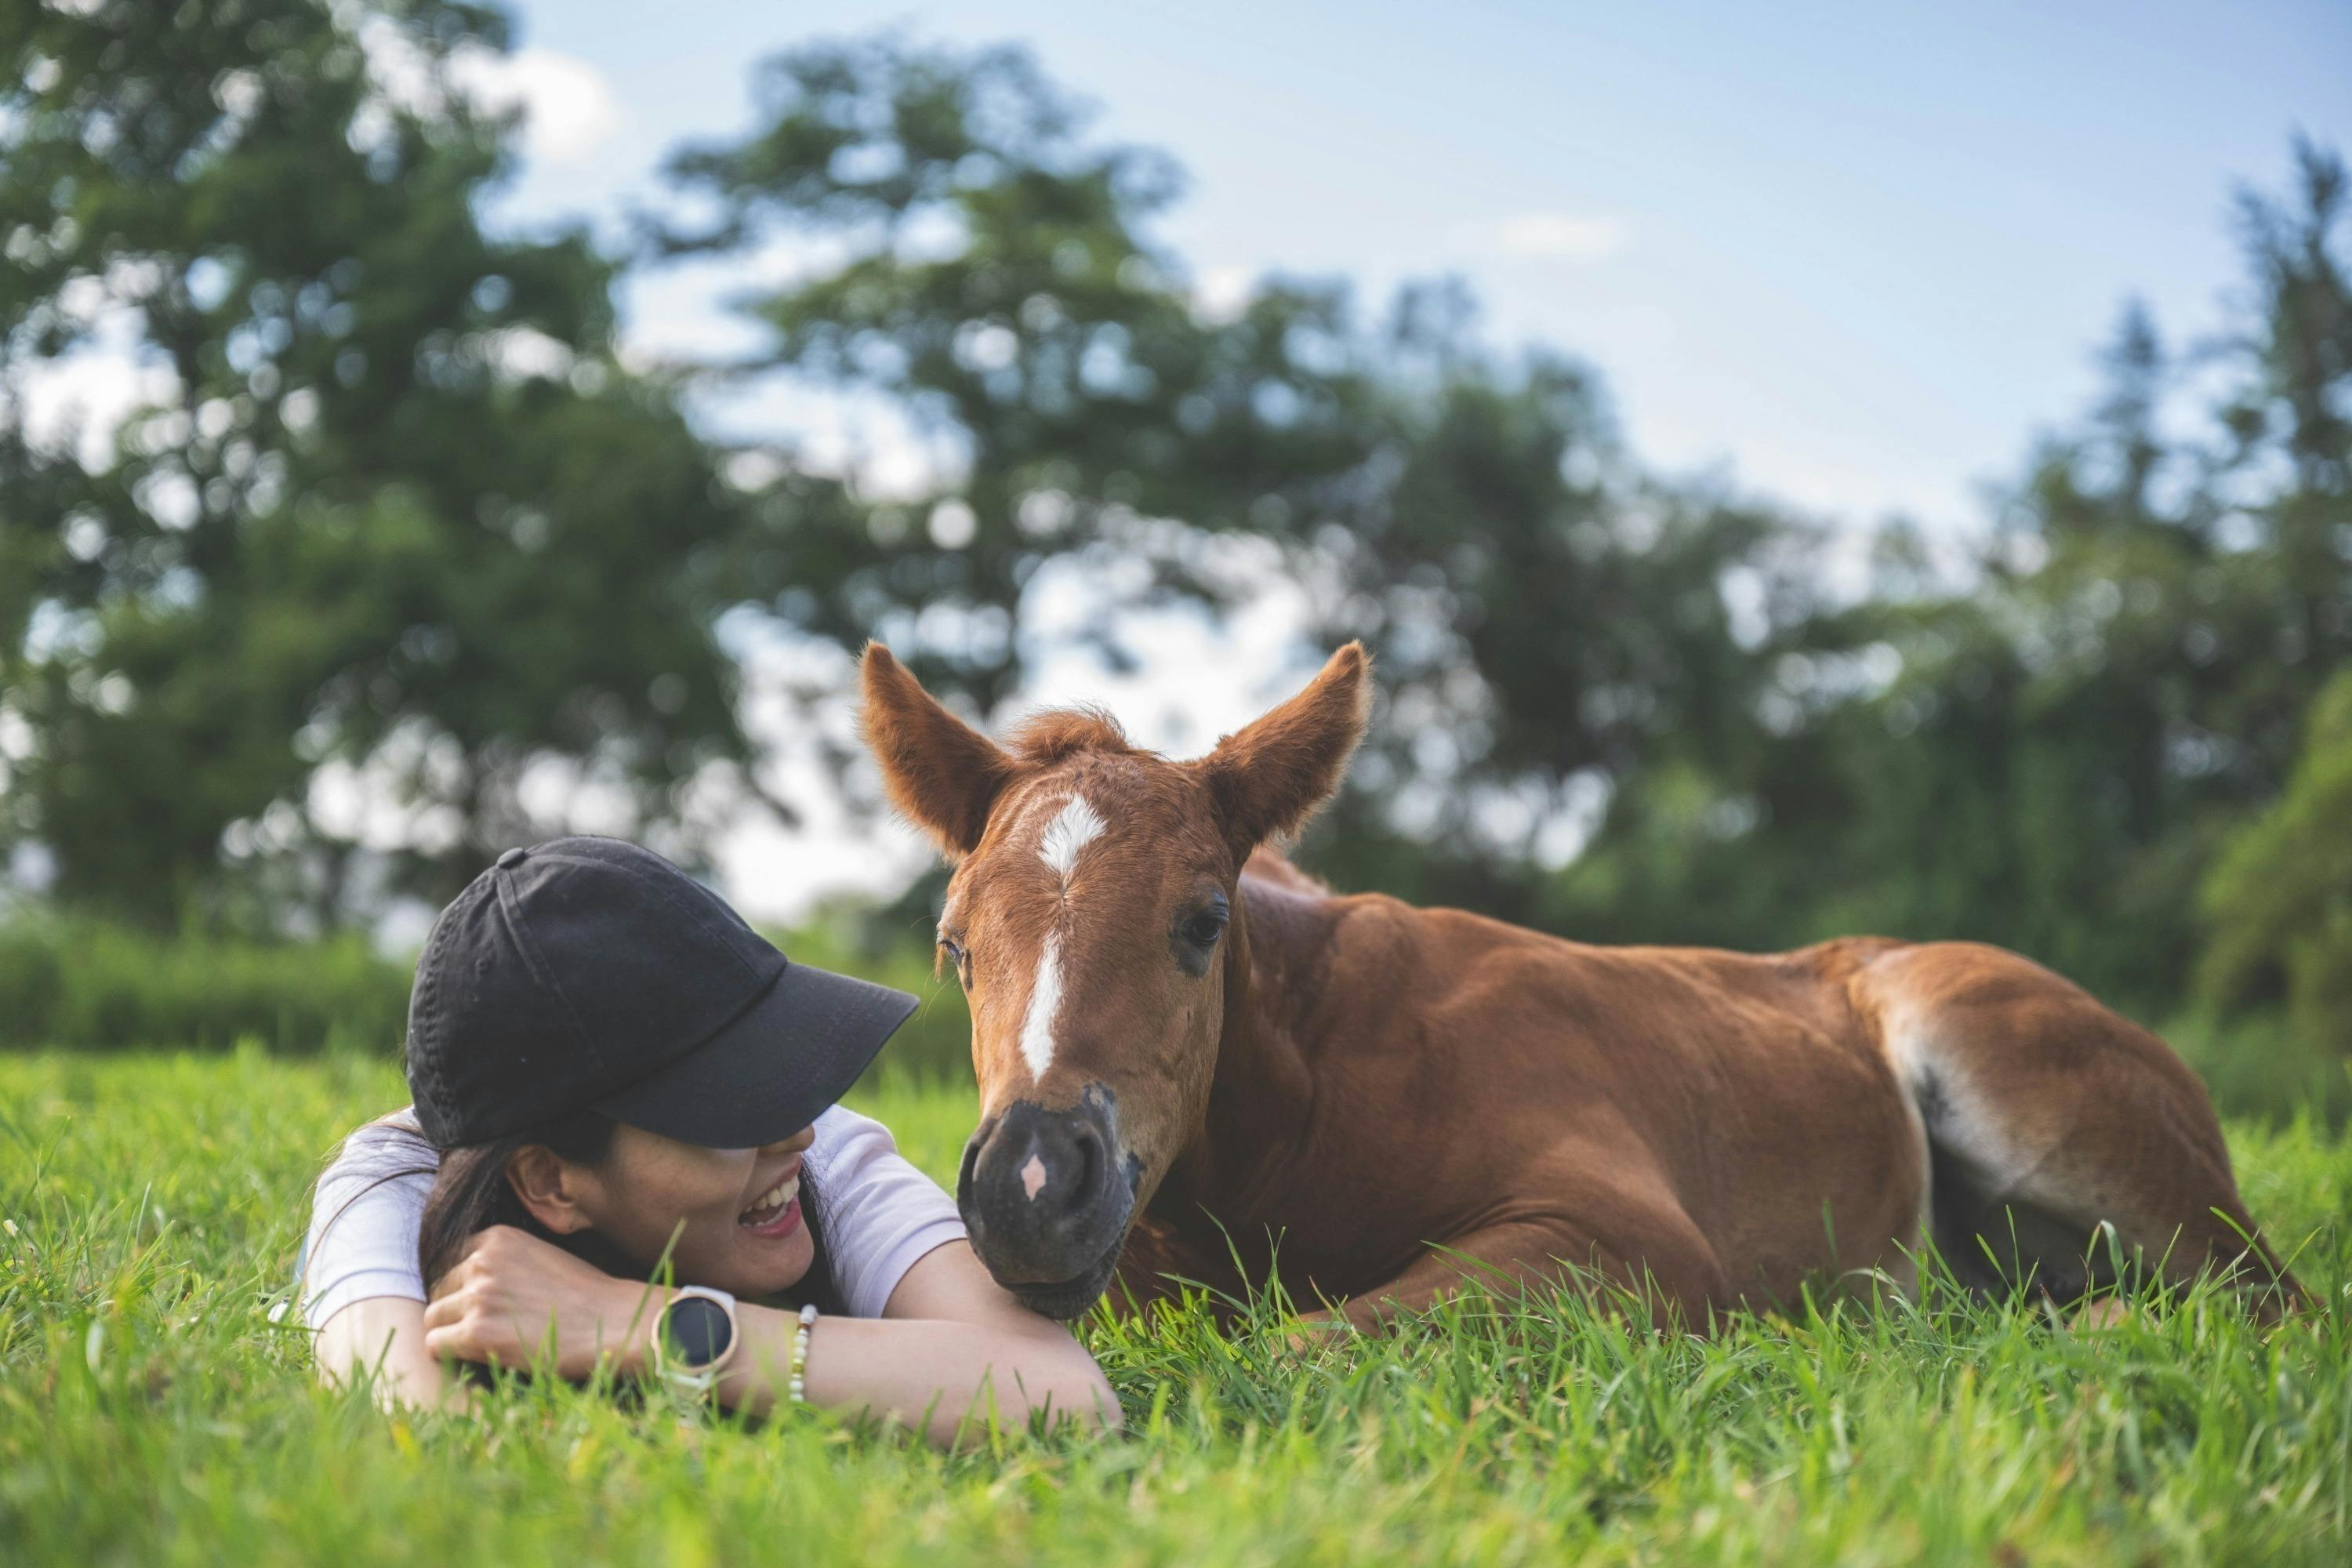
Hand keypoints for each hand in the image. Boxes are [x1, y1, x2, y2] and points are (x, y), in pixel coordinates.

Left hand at [422, 1225, 658, 1379]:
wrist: (612, 1321)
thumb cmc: (586, 1295)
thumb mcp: (541, 1256)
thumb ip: (504, 1261)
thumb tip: (471, 1280)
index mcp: (498, 1238)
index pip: (451, 1261)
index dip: (462, 1287)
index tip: (478, 1305)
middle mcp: (482, 1262)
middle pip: (439, 1289)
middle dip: (454, 1310)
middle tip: (481, 1330)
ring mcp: (478, 1297)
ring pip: (433, 1318)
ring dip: (451, 1333)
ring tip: (480, 1346)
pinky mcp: (476, 1333)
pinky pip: (436, 1345)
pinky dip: (449, 1355)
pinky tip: (476, 1359)